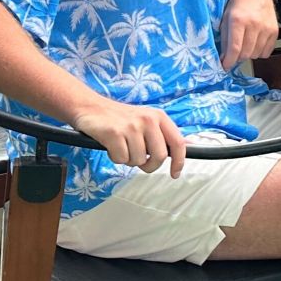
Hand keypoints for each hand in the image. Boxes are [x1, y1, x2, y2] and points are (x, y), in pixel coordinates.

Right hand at [70, 97, 186, 176]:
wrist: (91, 107)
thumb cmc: (120, 118)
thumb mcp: (147, 120)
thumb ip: (165, 134)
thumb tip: (189, 146)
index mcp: (159, 117)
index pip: (178, 142)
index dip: (179, 162)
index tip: (175, 173)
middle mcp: (148, 120)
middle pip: (159, 157)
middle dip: (149, 165)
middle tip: (139, 161)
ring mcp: (131, 126)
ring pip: (138, 160)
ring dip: (128, 160)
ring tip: (122, 146)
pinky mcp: (114, 133)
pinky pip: (121, 159)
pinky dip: (115, 158)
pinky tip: (112, 145)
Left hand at [220, 0, 279, 70]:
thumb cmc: (239, 2)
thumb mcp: (226, 17)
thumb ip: (224, 38)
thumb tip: (224, 58)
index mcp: (238, 20)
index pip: (234, 48)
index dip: (228, 61)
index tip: (225, 65)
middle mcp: (253, 24)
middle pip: (245, 54)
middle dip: (237, 57)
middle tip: (234, 52)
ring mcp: (266, 28)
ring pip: (256, 54)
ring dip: (249, 54)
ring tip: (246, 43)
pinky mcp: (274, 31)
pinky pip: (267, 52)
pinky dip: (259, 51)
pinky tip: (255, 42)